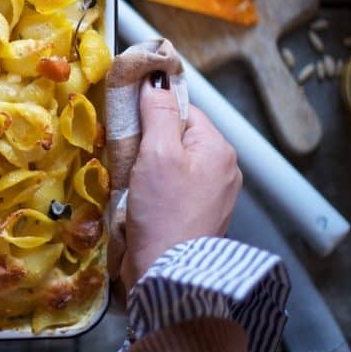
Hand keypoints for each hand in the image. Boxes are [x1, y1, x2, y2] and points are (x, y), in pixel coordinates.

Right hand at [121, 71, 242, 289]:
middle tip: (126, 156)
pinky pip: (172, 189)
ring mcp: (213, 197)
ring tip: (130, 182)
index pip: (183, 111)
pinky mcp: (198, 218)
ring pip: (173, 165)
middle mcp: (223, 170)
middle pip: (178, 138)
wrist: (168, 275)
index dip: (153, 112)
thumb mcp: (157, 152)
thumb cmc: (163, 211)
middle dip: (149, 143)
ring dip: (148, 168)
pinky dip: (154, 191)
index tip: (127, 122)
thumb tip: (157, 76)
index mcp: (219, 149)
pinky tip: (139, 202)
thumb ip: (158, 112)